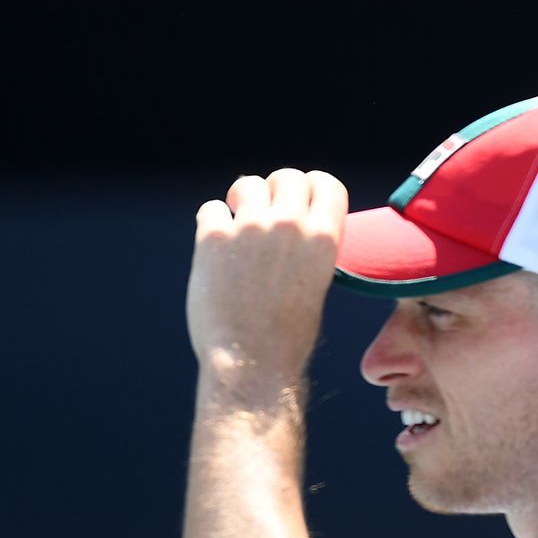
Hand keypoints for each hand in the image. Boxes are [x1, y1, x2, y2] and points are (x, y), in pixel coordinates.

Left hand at [186, 169, 347, 381]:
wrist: (253, 360)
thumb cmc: (289, 331)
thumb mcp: (317, 280)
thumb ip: (309, 244)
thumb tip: (290, 219)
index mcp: (324, 237)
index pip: (325, 182)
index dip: (312, 188)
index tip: (301, 200)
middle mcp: (290, 224)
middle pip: (287, 177)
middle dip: (276, 190)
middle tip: (265, 213)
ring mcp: (250, 228)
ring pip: (248, 184)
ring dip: (243, 200)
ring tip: (238, 226)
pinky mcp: (213, 237)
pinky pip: (212, 209)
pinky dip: (213, 223)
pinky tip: (217, 249)